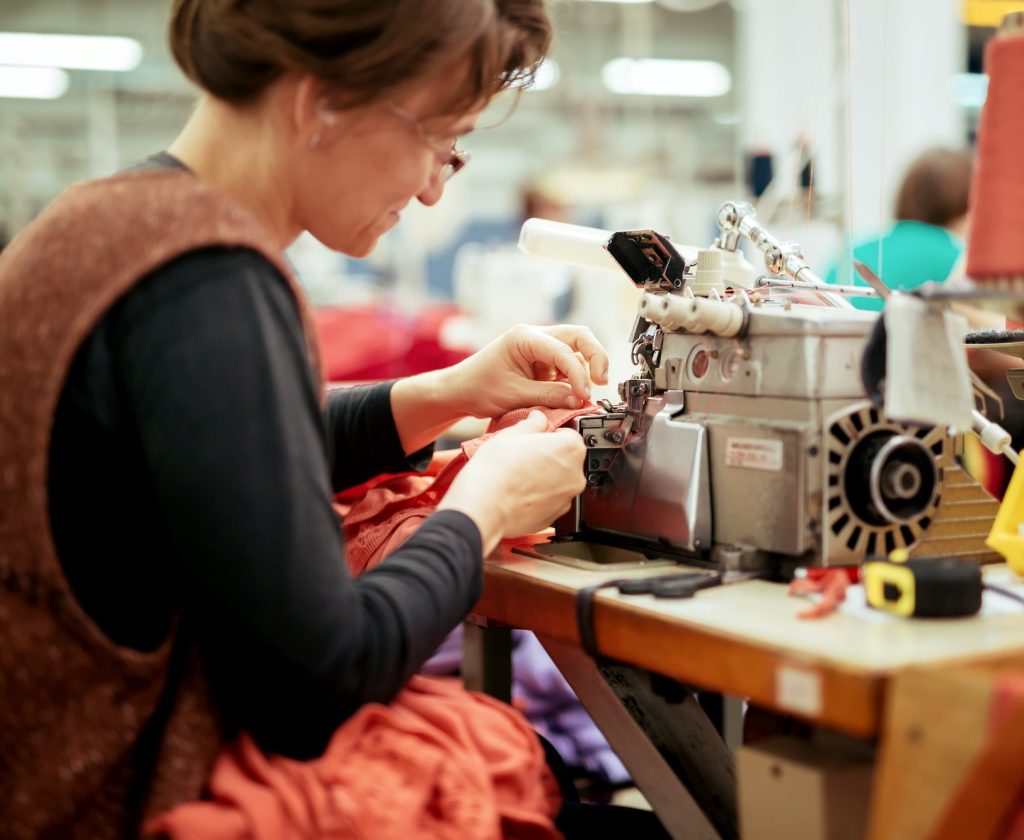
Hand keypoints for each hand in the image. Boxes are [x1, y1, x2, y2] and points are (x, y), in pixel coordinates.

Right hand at [437, 410, 586, 554]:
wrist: (485, 506)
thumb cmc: (497, 470)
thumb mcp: (511, 435)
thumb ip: (531, 424)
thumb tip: (538, 419)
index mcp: (570, 448)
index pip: (569, 434)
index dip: (550, 434)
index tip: (536, 438)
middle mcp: (575, 475)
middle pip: (566, 459)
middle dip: (549, 457)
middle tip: (524, 457)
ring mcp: (566, 499)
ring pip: (558, 482)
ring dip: (544, 477)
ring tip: (519, 476)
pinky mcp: (555, 516)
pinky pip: (550, 501)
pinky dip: (539, 496)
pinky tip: (519, 492)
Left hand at [445, 324, 608, 417]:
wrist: (460, 391)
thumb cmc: (478, 387)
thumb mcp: (515, 395)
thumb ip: (550, 396)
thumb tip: (579, 399)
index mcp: (525, 337)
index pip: (564, 351)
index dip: (579, 374)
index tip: (584, 395)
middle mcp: (535, 336)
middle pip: (579, 337)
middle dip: (595, 357)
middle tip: (601, 383)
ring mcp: (540, 348)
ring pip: (577, 351)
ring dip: (584, 371)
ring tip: (582, 395)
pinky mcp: (542, 362)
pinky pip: (567, 366)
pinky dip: (575, 379)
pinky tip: (572, 394)